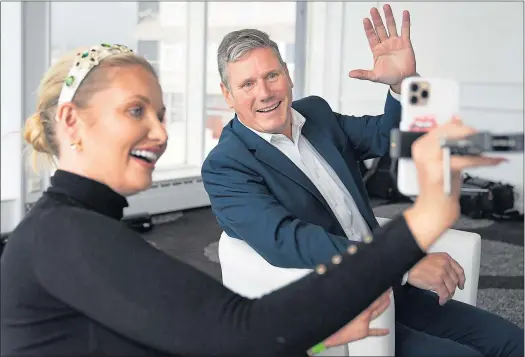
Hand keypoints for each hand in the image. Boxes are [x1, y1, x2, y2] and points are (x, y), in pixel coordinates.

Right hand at [320, 289, 390, 349]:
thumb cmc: (332, 321)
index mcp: (361, 310)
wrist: (330, 336)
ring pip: (377, 314)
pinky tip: (387, 331)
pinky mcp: (364, 333)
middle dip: (383, 297)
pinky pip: (374, 332)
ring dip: (383, 308)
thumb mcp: (340, 306)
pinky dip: (381, 331)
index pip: (374, 299)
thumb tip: (348, 290)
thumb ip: (346, 298)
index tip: (384, 286)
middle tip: (388, 290)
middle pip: (377, 305)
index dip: (380, 292)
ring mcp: (366, 325)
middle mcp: (365, 316)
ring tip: (389, 301)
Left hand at [349, 4, 415, 91]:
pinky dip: (405, 21)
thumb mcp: (374, 76)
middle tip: (373, 10)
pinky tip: (404, 13)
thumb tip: (351, 74)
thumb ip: (363, 74)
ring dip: (389, 17)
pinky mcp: (405, 43)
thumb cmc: (389, 77)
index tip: (365, 20)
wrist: (403, 80)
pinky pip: (405, 30)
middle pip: (380, 29)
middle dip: (377, 19)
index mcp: (377, 50)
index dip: (369, 28)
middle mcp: (385, 44)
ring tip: (386, 7)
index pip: (371, 36)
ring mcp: (395, 42)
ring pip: (391, 26)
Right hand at [404, 118, 505, 250]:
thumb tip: (455, 120)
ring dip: (479, 148)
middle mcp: (422, 152)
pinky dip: (483, 160)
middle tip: (483, 141)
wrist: (432, 211)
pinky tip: (493, 161)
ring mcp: (429, 161)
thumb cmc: (437, 189)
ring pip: (458, 144)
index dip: (460, 127)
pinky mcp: (440, 171)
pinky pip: (466, 160)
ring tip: (491, 152)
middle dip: (469, 134)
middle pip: (449, 132)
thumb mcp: (441, 161)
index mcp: (419, 147)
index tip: (473, 131)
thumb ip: (446, 141)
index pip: (441, 126)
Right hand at [407, 253, 465, 304]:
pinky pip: (444, 293)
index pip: (459, 270)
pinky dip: (443, 299)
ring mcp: (442, 273)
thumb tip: (447, 277)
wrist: (407, 265)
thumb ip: (441, 264)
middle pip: (455, 281)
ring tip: (444, 298)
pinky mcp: (437, 282)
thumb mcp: (432, 258)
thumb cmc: (416, 262)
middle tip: (448, 294)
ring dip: (448, 295)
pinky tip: (441, 301)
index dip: (461, 280)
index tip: (460, 285)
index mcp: (445, 258)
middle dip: (452, 289)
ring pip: (451, 288)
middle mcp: (445, 265)